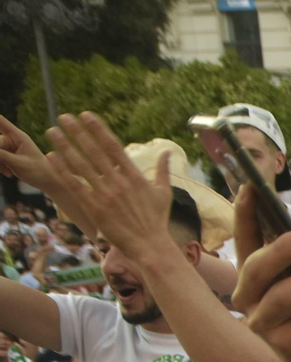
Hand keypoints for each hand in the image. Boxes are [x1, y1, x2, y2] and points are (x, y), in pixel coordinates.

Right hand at [0, 114, 59, 192]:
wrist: (48, 181)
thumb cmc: (39, 172)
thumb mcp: (19, 164)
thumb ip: (2, 156)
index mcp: (18, 136)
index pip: (0, 121)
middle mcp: (12, 139)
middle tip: (1, 165)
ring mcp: (9, 147)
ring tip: (8, 173)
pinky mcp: (8, 155)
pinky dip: (0, 166)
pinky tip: (9, 173)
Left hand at [45, 113, 169, 262]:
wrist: (151, 246)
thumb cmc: (157, 221)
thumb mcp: (164, 193)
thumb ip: (163, 170)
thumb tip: (167, 152)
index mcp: (135, 176)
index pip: (113, 146)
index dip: (98, 129)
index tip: (86, 115)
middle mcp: (119, 182)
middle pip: (94, 151)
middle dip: (77, 132)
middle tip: (64, 117)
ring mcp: (106, 195)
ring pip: (81, 165)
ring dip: (65, 146)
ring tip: (53, 132)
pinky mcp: (95, 208)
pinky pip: (76, 185)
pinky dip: (63, 170)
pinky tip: (52, 157)